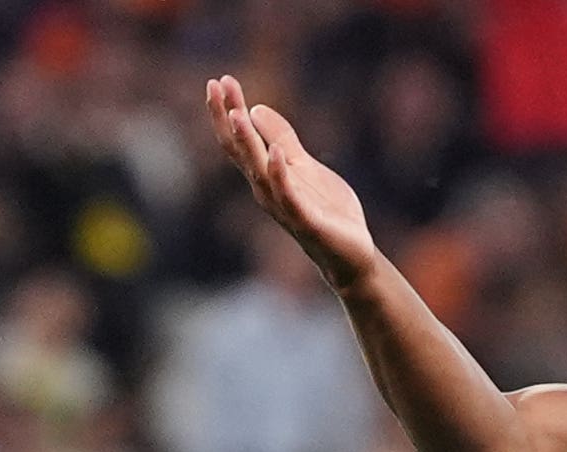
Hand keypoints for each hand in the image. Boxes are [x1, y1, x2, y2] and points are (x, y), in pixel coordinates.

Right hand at [204, 76, 378, 288]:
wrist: (350, 255)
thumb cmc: (326, 212)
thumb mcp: (305, 166)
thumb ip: (283, 139)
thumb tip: (256, 109)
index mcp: (266, 176)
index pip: (239, 141)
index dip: (227, 112)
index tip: (219, 80)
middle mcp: (267, 191)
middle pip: (241, 152)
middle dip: (227, 119)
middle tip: (216, 86)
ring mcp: (285, 207)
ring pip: (259, 172)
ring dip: (247, 143)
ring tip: (237, 113)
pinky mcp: (306, 221)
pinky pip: (288, 197)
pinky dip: (280, 175)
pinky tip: (276, 153)